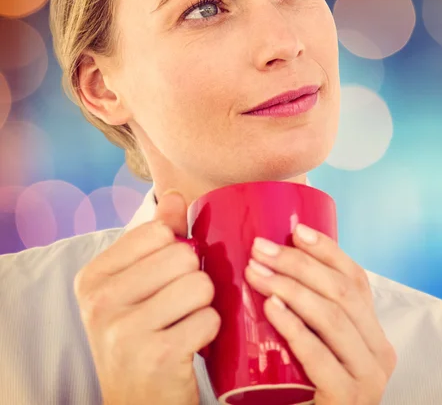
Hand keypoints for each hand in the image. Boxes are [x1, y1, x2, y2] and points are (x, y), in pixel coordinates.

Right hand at [73, 190, 220, 404]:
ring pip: (200, 284)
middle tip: (178, 304)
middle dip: (192, 278)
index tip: (164, 278)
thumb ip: (158, 236)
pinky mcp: (158, 356)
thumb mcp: (139, 284)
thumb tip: (176, 195)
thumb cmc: (143, 334)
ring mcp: (126, 331)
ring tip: (184, 322)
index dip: (175, 251)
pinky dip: (209, 330)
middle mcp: (101, 302)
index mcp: (93, 277)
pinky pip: (210, 318)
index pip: (158, 231)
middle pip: (182, 255)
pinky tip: (189, 344)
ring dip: (203, 304)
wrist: (138, 403)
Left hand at [244, 223, 397, 404]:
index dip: (328, 250)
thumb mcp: (316, 345)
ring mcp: (367, 377)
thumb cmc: (306, 389)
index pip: (356, 279)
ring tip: (255, 272)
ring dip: (291, 288)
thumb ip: (308, 315)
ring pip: (332, 317)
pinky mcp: (348, 399)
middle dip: (299, 264)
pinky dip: (294, 327)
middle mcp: (379, 351)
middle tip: (260, 249)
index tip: (296, 229)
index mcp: (373, 331)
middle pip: (342, 292)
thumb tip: (269, 264)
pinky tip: (271, 308)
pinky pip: (319, 355)